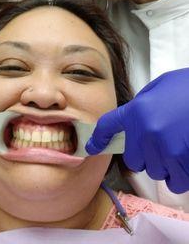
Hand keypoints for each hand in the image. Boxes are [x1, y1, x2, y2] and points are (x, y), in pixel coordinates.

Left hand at [86, 68, 188, 193]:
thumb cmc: (188, 87)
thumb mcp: (159, 88)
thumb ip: (143, 105)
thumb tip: (135, 121)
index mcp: (137, 111)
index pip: (108, 126)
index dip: (98, 138)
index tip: (91, 147)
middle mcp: (146, 133)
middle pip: (134, 160)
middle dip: (145, 154)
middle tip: (160, 142)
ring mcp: (166, 150)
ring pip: (156, 171)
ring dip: (164, 165)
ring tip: (178, 147)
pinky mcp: (185, 163)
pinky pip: (175, 181)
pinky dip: (180, 175)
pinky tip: (186, 160)